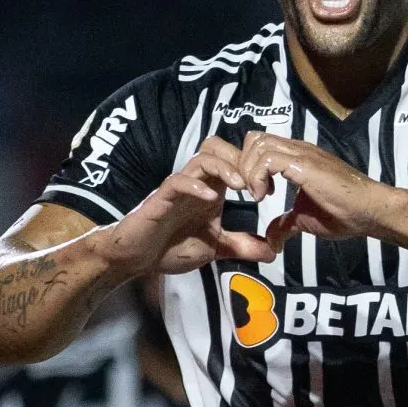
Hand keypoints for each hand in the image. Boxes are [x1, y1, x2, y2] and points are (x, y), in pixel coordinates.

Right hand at [99, 137, 275, 276]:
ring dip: (224, 168)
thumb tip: (272, 253)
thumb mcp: (214, 248)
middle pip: (217, 147)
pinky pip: (177, 181)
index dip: (253, 168)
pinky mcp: (160, 198)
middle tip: (256, 183)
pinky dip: (195, 186)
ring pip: (200, 158)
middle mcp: (195, 182)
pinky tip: (210, 198)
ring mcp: (178, 188)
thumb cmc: (170, 248)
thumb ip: (241, 246)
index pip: (232, 160)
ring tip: (240, 186)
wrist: (135, 259)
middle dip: (240, 159)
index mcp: (210, 188)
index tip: (270, 189)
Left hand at [237, 132, 384, 248]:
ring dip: (249, 170)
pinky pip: (268, 159)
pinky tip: (265, 196)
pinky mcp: (305, 164)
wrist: (370, 211)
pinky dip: (258, 176)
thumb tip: (271, 241)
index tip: (254, 193)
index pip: (260, 144)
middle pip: (255, 138)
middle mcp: (297, 150)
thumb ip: (285, 224)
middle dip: (243, 165)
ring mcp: (302, 154)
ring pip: (259, 144)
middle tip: (250, 191)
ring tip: (258, 195)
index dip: (248, 166)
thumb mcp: (304, 219)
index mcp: (297, 157)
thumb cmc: (344, 213)